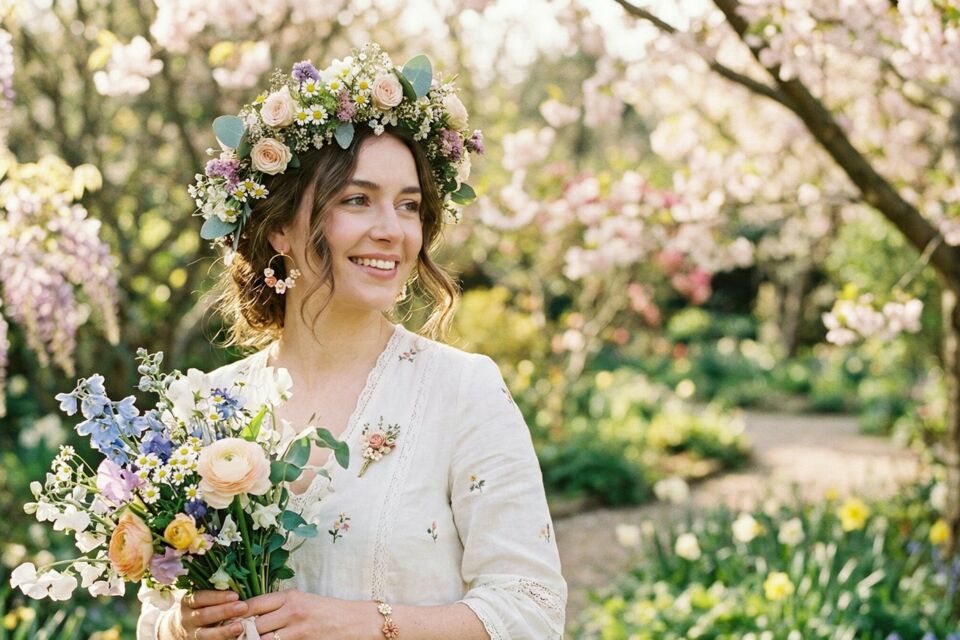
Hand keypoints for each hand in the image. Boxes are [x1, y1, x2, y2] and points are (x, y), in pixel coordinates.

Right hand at [169, 590, 248, 639]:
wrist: (177, 630)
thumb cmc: (196, 609)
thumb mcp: (199, 599)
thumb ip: (214, 594)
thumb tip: (239, 586)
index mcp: (188, 602)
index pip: (200, 598)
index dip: (217, 596)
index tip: (235, 595)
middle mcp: (187, 619)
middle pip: (204, 615)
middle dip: (224, 611)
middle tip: (243, 607)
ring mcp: (190, 634)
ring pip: (205, 635)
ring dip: (223, 631)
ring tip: (239, 627)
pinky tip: (234, 638)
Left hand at [244, 589, 368, 638]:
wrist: (354, 622)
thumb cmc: (326, 611)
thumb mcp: (302, 601)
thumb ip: (279, 606)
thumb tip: (251, 614)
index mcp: (290, 597)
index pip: (254, 604)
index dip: (237, 613)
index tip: (227, 619)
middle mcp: (292, 611)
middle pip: (254, 624)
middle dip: (243, 632)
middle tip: (233, 634)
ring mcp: (297, 630)